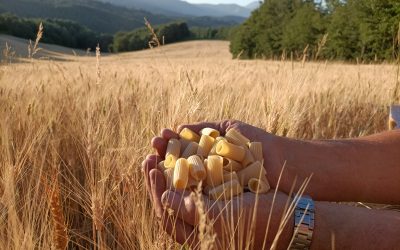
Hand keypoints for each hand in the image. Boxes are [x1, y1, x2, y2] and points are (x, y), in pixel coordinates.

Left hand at [142, 155, 292, 248]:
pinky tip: (180, 153)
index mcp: (198, 236)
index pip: (167, 215)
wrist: (292, 215)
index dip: (156, 191)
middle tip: (149, 156)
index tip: (153, 168)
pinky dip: (185, 167)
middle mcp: (200, 224)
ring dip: (168, 171)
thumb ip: (192, 211)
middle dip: (157, 179)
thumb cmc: (261, 218)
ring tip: (159, 152)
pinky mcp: (219, 197)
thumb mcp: (224, 216)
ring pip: (180, 191)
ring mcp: (210, 210)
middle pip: (169, 202)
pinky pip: (195, 182)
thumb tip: (164, 199)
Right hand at [151, 120, 283, 188]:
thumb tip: (177, 127)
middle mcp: (205, 178)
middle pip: (174, 171)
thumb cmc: (257, 143)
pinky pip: (191, 201)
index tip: (157, 138)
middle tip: (151, 148)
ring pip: (178, 189)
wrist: (282, 163)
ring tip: (152, 160)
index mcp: (207, 160)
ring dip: (161, 176)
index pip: (179, 155)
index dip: (166, 147)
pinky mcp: (216, 207)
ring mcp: (209, 193)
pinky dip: (176, 193)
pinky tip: (166, 178)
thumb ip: (204, 129)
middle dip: (160, 159)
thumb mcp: (229, 129)